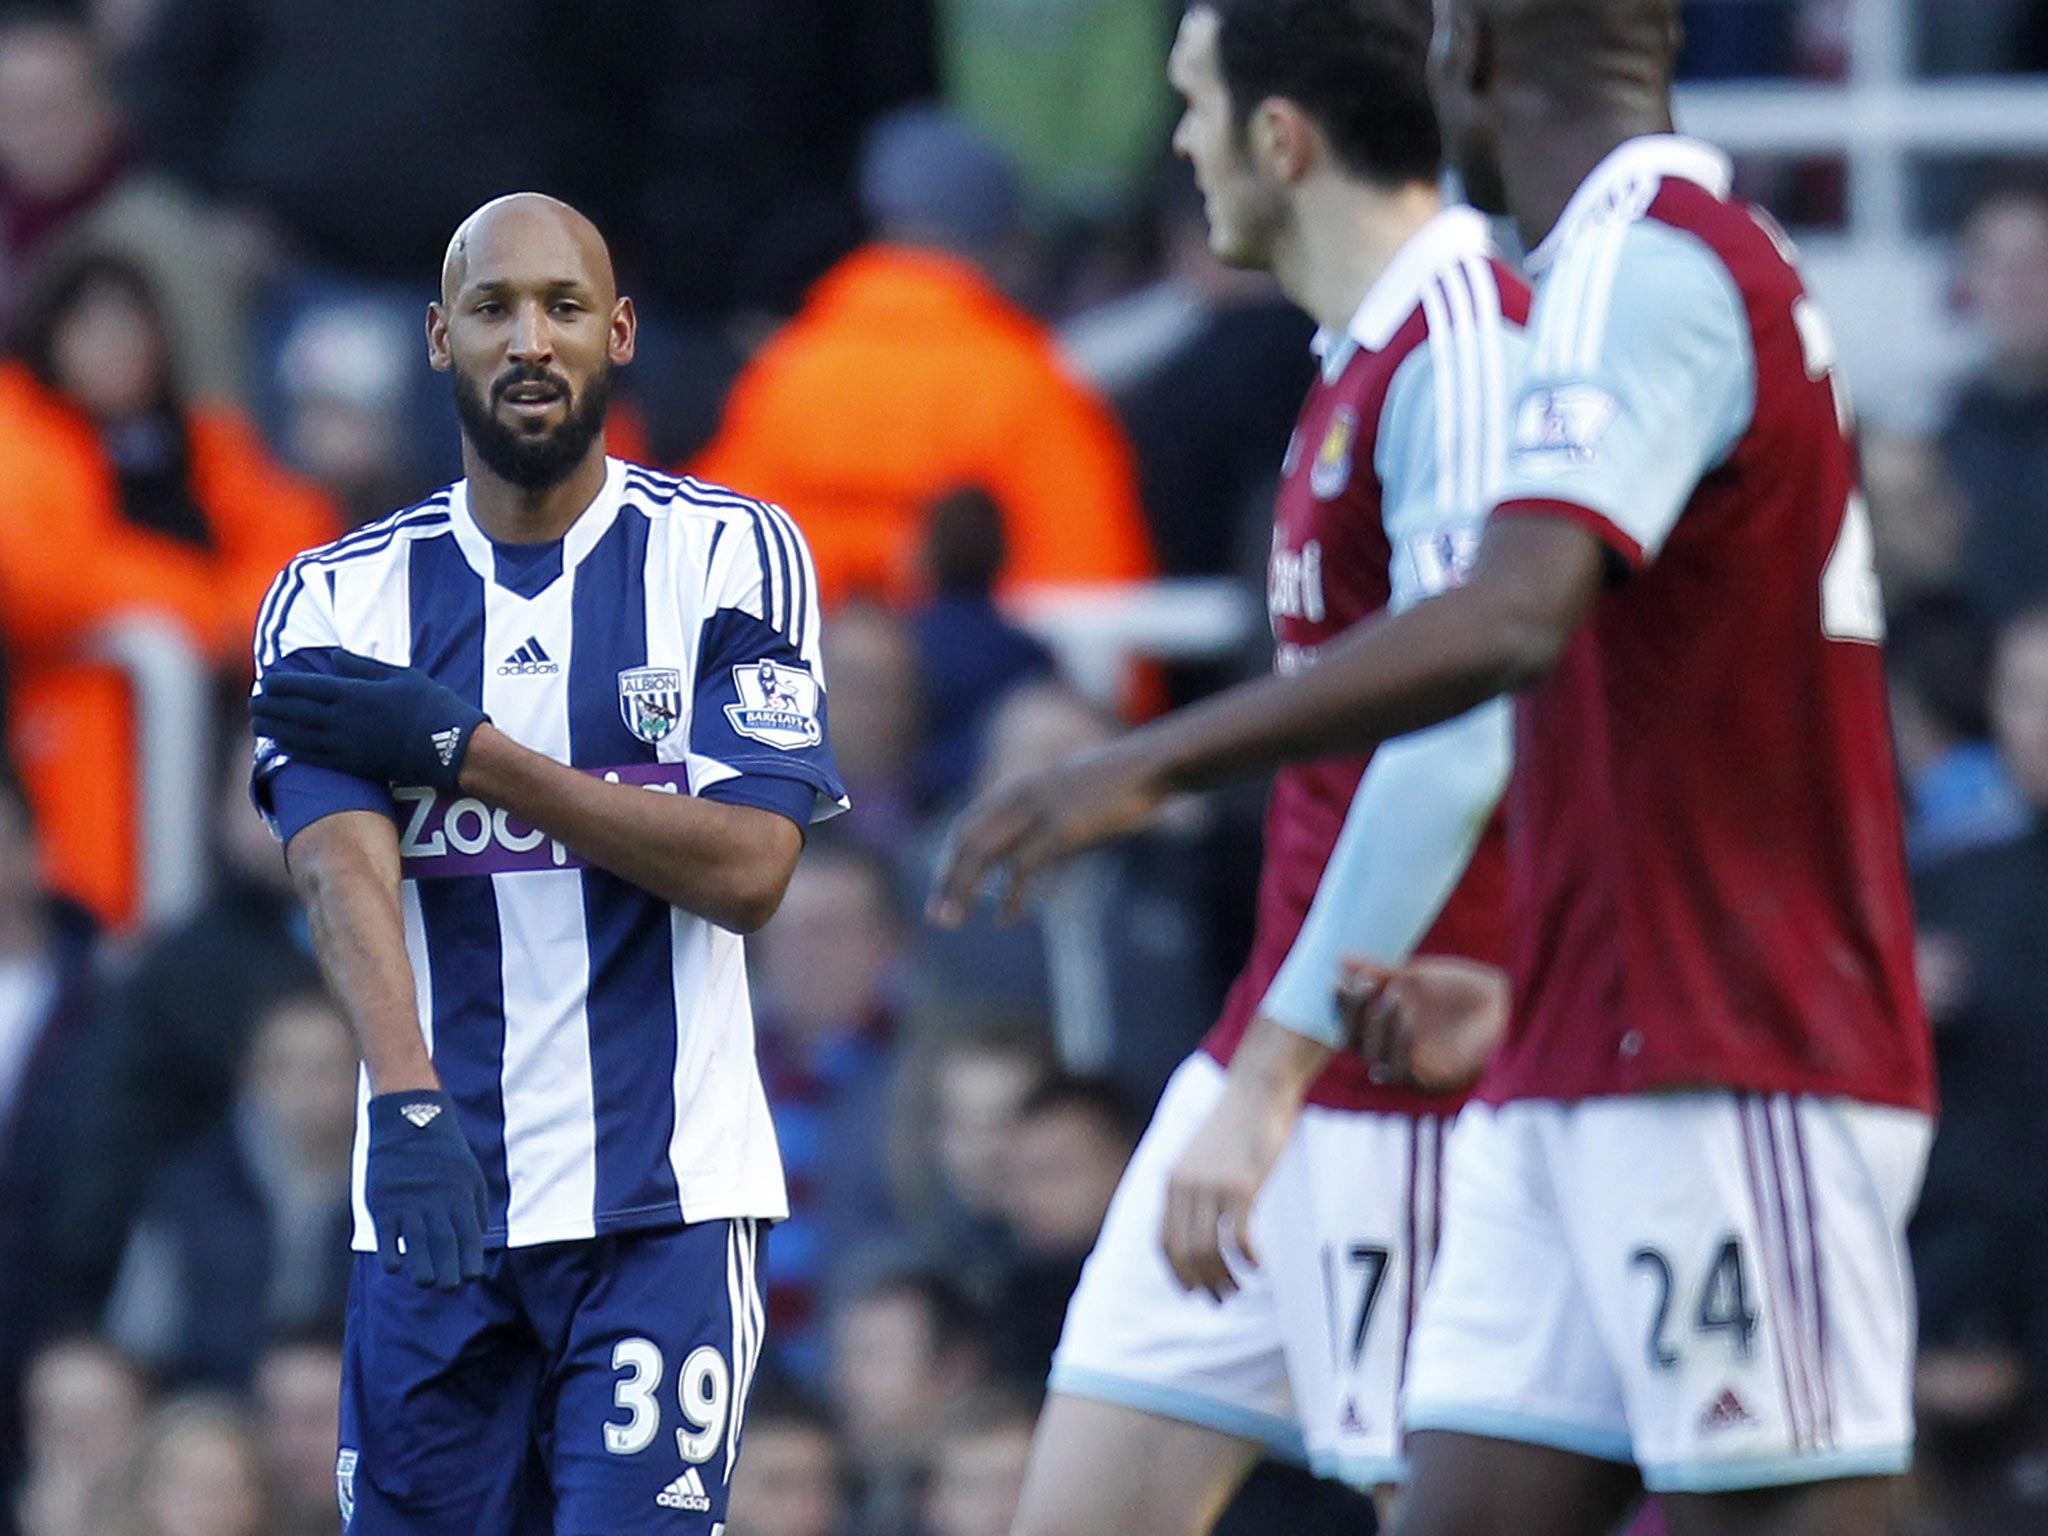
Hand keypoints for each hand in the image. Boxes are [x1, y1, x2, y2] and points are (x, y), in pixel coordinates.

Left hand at [254, 651, 487, 791]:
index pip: (306, 687)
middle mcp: (344, 720)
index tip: (266, 681)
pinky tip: (282, 745)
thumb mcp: (400, 675)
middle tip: (254, 702)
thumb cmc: (431, 706)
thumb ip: (363, 666)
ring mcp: (347, 744)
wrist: (450, 747)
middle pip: (295, 712)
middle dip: (271, 706)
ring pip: (299, 736)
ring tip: (259, 723)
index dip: (282, 684)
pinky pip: (314, 756)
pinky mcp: (354, 765)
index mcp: (355, 693)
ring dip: (275, 728)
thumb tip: (333, 658)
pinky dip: (293, 749)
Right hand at [364, 1091, 489, 1288]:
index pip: (469, 1237)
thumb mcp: (469, 1174)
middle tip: (449, 1288)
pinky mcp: (384, 1203)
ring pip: (417, 1245)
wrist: (408, 1121)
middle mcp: (436, 1202)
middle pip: (444, 1245)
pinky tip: (396, 1267)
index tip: (471, 1278)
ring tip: (425, 1282)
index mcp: (460, 1196)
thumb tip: (478, 1240)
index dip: (470, 1262)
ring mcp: (408, 1203)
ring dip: (421, 1269)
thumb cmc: (443, 1153)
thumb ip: (474, 1207)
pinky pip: (387, 1236)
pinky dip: (391, 1254)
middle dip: (448, 1272)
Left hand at [927, 746, 1165, 925]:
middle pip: (968, 839)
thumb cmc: (1117, 786)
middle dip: (947, 879)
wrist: (1152, 767)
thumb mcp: (1071, 798)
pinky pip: (1024, 866)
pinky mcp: (1063, 827)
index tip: (944, 888)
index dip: (951, 859)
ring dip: (962, 890)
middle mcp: (1020, 795)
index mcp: (1020, 788)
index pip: (969, 824)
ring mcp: (1040, 809)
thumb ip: (1047, 820)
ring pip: (984, 852)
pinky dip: (1010, 896)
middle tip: (935, 916)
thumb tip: (1037, 853)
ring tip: (951, 921)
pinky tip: (1005, 920)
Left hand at [1160, 1080, 1294, 1300]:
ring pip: (1209, 1250)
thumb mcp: (1202, 1156)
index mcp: (1173, 1180)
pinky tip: (1259, 1265)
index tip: (1193, 1292)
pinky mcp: (1242, 1184)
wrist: (1257, 1089)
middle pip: (1185, 1252)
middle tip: (1222, 1299)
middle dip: (1202, 1283)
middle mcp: (1186, 1186)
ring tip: (1240, 1287)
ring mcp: (1212, 1185)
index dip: (1176, 1273)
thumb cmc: (1235, 1124)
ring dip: (1224, 1277)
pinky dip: (1247, 1258)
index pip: (1163, 1241)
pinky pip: (1238, 1236)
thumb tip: (1197, 1224)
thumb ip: (1194, 1187)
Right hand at [1341, 956, 1508, 1093]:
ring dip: (1379, 1027)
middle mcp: (1390, 1050)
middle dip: (1354, 1016)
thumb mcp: (1412, 978)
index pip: (1348, 1026)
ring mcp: (1410, 1065)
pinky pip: (1402, 1070)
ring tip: (1394, 993)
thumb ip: (1377, 973)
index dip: (1339, 1009)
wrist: (1492, 1000)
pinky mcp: (1431, 1078)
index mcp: (1381, 1028)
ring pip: (1375, 1059)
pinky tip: (1407, 1019)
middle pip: (1355, 1045)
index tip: (1336, 982)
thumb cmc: (1452, 988)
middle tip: (1362, 985)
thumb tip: (1340, 957)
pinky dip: (1400, 1044)